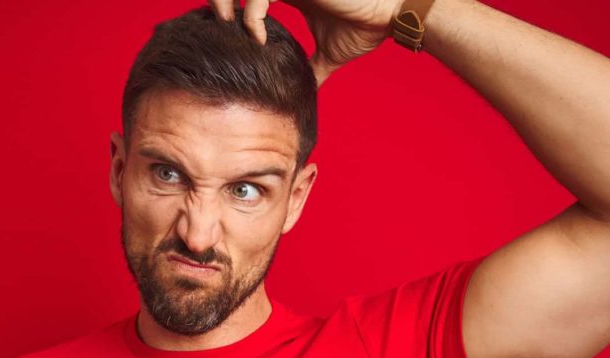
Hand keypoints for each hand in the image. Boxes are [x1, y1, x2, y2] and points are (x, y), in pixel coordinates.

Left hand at [208, 0, 401, 85]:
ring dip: (228, 3)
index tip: (227, 38)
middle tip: (217, 29)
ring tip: (227, 30)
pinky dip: (251, 14)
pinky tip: (256, 37)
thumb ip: (312, 68)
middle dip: (219, 0)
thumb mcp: (330, 54)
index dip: (231, 10)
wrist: (393, 15)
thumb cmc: (368, 26)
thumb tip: (301, 96)